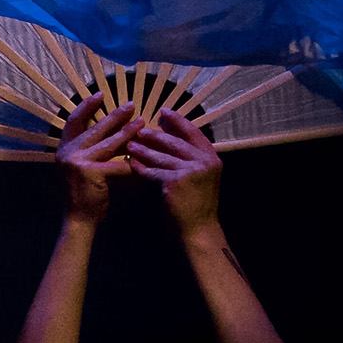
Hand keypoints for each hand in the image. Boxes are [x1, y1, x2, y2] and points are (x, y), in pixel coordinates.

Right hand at [55, 93, 137, 222]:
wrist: (78, 220)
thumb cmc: (84, 195)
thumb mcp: (81, 168)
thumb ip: (90, 151)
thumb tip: (114, 132)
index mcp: (64, 149)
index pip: (73, 120)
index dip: (86, 106)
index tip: (101, 95)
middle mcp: (67, 153)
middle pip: (95, 128)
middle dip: (115, 116)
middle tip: (131, 105)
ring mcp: (77, 162)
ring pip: (108, 143)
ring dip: (127, 132)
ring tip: (142, 123)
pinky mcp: (90, 172)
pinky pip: (117, 164)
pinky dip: (132, 163)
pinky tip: (145, 160)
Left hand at [127, 109, 221, 232]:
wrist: (198, 230)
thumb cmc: (197, 205)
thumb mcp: (200, 177)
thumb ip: (191, 158)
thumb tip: (170, 137)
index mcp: (212, 158)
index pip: (193, 132)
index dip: (178, 121)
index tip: (164, 112)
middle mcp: (204, 161)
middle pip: (176, 142)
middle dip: (156, 135)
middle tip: (139, 129)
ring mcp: (191, 171)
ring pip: (163, 156)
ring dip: (144, 149)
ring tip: (130, 144)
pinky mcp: (176, 182)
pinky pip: (154, 171)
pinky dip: (142, 167)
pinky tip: (131, 163)